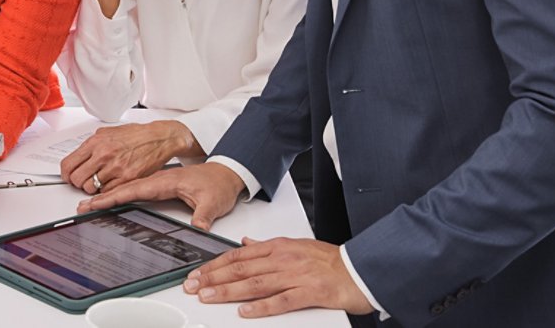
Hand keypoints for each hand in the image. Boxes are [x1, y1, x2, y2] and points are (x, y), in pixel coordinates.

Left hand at [60, 120, 201, 193]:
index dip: (65, 174)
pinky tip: (111, 182)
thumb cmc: (135, 135)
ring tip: (98, 181)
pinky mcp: (127, 178)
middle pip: (77, 179)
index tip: (67, 176)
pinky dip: (106, 190)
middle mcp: (103, 155)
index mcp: (95, 143)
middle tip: (83, 180)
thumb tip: (78, 157)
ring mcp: (115, 168)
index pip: (68, 164)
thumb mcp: (107, 133)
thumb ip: (91, 145)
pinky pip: (107, 191)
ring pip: (91, 188)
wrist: (158, 138)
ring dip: (92, 187)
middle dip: (77, 182)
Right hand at [77, 161, 244, 230]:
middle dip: (102, 196)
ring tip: (90, 203)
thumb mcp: (213, 202)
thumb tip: (198, 227)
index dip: (114, 197)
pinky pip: (135, 190)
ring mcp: (159, 182)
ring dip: (108, 195)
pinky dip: (120, 195)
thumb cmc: (219, 184)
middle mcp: (159, 181)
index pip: (135, 190)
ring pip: (129, 189)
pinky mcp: (161, 186)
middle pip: (125, 189)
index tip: (97, 202)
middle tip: (83, 206)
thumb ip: (203, 215)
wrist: (227, 173)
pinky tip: (112, 200)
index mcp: (166, 181)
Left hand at [182, 236, 374, 316]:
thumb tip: (245, 242)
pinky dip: (262, 307)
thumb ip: (267, 246)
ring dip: (228, 291)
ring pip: (255, 283)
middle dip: (213, 278)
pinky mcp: (310, 292)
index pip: (238, 255)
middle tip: (193, 286)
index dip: (214, 265)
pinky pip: (282, 301)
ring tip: (208, 297)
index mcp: (278, 247)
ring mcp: (296, 275)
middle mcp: (283, 259)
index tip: (197, 274)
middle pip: (241, 268)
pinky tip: (245, 312)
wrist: (361, 269)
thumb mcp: (295, 246)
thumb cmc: (330, 260)